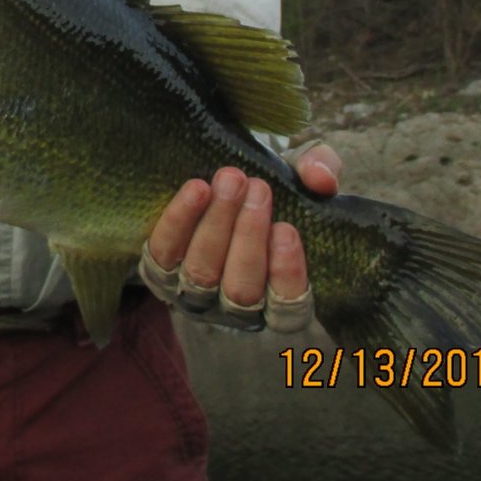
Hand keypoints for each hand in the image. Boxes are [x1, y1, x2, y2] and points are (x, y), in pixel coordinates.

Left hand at [139, 141, 341, 332]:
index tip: (286, 229)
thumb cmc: (269, 187)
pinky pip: (164, 251)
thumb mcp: (302, 174)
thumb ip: (321, 171)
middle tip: (258, 187)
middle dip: (249, 236)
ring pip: (203, 272)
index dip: (287, 274)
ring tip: (231, 179)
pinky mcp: (159, 269)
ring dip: (217, 224)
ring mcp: (193, 293)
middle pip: (241, 289)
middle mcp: (234, 307)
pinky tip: (197, 189)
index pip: (287, 310)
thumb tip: (322, 179)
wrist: (219, 180)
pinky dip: (179, 221)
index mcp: (277, 300)